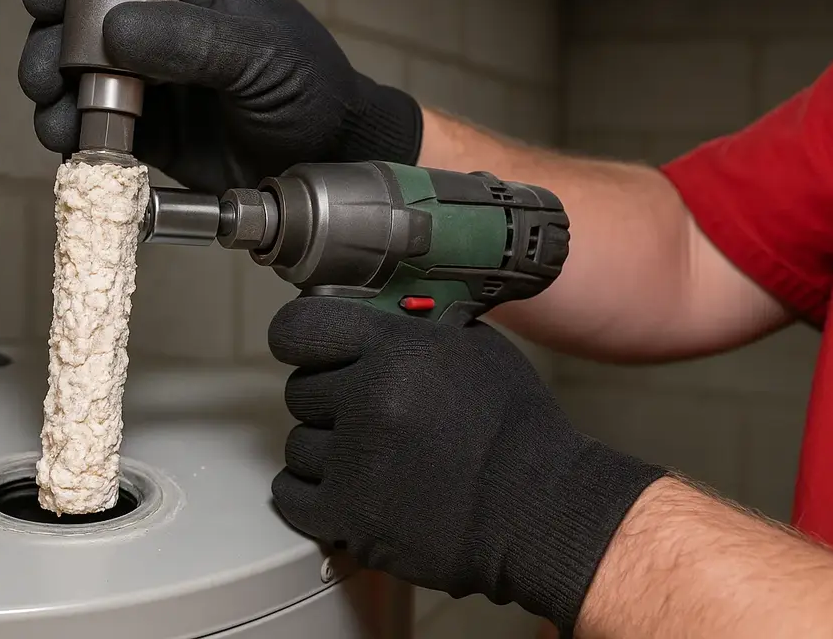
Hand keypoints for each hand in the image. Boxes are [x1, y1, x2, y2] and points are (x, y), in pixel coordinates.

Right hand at [19, 0, 422, 191]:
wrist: (329, 160)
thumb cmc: (310, 90)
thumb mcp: (262, 54)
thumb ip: (193, 40)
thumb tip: (114, 32)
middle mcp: (155, 30)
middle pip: (73, 23)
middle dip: (48, 46)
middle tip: (47, 78)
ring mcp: (146, 83)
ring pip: (73, 78)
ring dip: (52, 96)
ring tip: (58, 121)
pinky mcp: (146, 134)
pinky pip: (92, 129)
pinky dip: (73, 136)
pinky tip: (75, 146)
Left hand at [267, 297, 665, 633]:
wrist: (541, 511)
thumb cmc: (514, 430)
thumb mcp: (472, 348)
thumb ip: (411, 330)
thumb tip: (366, 317)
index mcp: (397, 349)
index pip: (300, 327)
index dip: (302, 340)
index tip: (311, 352)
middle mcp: (370, 397)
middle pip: (300, 389)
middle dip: (328, 401)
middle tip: (366, 416)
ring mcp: (356, 459)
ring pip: (297, 444)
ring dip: (325, 452)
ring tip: (370, 459)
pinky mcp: (350, 516)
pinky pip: (291, 495)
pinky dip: (311, 495)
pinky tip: (344, 489)